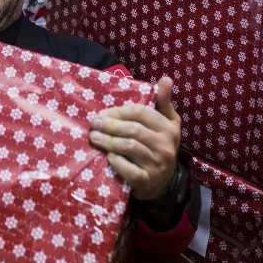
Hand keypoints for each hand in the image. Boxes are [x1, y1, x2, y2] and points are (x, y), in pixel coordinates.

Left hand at [88, 76, 181, 200]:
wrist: (163, 183)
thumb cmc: (159, 146)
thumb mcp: (167, 123)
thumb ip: (163, 102)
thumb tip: (166, 78)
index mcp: (169, 128)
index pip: (141, 113)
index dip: (119, 111)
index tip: (102, 113)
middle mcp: (165, 146)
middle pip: (133, 130)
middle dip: (109, 125)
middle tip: (93, 124)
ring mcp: (157, 165)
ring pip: (129, 147)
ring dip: (108, 141)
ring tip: (93, 137)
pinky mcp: (147, 181)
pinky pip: (129, 169)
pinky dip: (116, 161)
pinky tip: (107, 156)